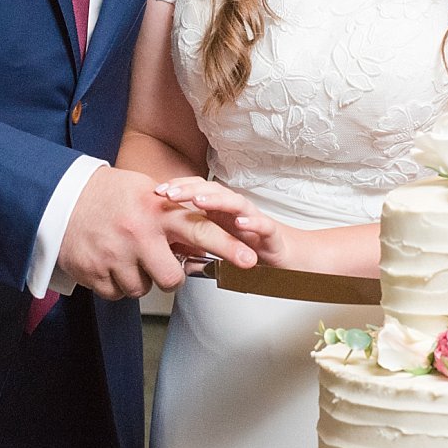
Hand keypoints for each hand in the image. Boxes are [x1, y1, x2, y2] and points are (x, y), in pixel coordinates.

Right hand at [60, 166, 256, 298]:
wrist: (59, 199)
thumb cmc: (109, 194)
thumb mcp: (145, 192)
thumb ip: (173, 213)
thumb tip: (200, 238)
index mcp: (157, 211)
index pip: (201, 229)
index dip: (228, 246)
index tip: (251, 260)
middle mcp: (138, 234)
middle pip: (172, 279)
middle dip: (171, 277)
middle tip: (161, 264)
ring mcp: (115, 256)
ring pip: (143, 289)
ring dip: (139, 278)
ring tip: (126, 255)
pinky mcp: (94, 273)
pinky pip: (119, 294)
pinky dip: (117, 283)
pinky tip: (109, 262)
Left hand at [154, 177, 304, 268]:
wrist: (291, 258)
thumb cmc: (253, 250)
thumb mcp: (218, 250)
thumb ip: (196, 251)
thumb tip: (169, 258)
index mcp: (222, 212)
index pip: (199, 192)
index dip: (179, 188)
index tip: (156, 193)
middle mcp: (237, 211)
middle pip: (213, 191)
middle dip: (189, 190)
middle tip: (168, 193)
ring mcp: (255, 219)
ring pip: (235, 203)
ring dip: (216, 200)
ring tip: (198, 201)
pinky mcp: (272, 234)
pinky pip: (263, 225)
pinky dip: (252, 221)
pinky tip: (240, 222)